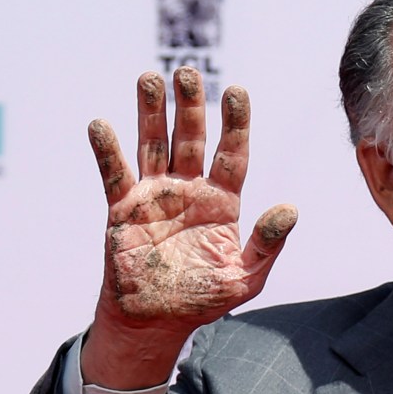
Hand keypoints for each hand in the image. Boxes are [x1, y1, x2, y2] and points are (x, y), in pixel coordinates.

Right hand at [82, 66, 296, 387]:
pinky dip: (107, 150)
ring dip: (151, 112)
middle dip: (190, 105)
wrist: (157, 322)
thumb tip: (290, 208)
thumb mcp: (246, 278)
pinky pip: (114, 173)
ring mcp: (155, 195)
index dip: (235, 123)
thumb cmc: (204, 300)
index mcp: (222, 202)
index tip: (237, 91)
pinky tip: (102, 125)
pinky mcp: (122, 208)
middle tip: (188, 72)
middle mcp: (189, 190)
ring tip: (150, 77)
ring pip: (154, 144)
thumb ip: (267, 243)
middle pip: (191, 138)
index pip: (232, 153)